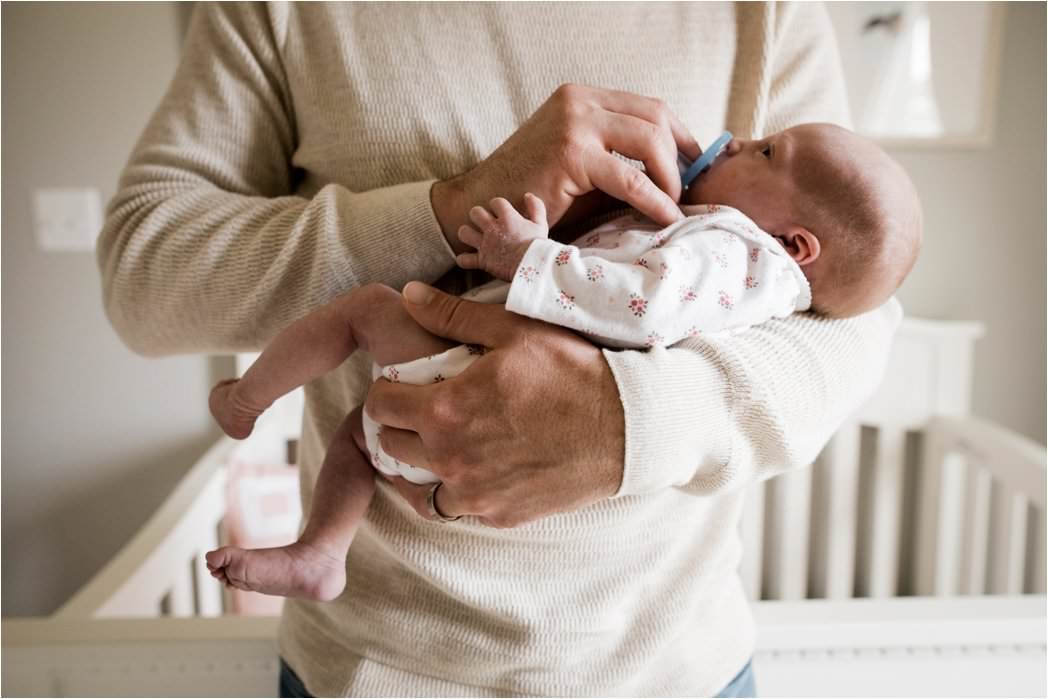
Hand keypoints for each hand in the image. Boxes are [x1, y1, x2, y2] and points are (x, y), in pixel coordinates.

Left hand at [364, 282, 624, 526]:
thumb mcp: (514, 330)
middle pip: (390, 445)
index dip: (386, 390)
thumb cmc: (572, 371)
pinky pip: (452, 509)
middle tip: (419, 410)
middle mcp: (451, 459)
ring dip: (416, 462)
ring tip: (434, 443)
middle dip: (397, 424)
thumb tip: (408, 295)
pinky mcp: (498, 515)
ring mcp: (474, 494)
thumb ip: (453, 316)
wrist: (626, 427)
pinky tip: (464, 470)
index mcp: (446, 410)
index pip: (380, 405)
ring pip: (414, 484)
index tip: (402, 384)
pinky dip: (448, 491)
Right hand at [431, 84, 700, 253]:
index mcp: (581, 96)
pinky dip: (655, 200)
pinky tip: (665, 216)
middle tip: (687, 191)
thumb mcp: (580, 161)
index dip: (680, 135)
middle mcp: (579, 101)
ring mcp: (575, 124)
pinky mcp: (572, 155)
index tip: (693, 165)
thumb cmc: (532, 191)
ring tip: (674, 205)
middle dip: (680, 157)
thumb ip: (618, 157)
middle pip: (656, 118)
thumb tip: (674, 175)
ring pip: (650, 142)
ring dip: (670, 178)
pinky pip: (631, 179)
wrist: (483, 205)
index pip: (649, 106)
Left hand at [456, 194, 548, 280]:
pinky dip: (464, 259)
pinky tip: (469, 258)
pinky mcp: (482, 261)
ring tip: (473, 236)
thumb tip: (528, 195)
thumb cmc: (538, 246)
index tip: (502, 213)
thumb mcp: (541, 224)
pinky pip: (464, 259)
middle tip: (484, 222)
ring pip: (464, 232)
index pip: (496, 202)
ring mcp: (485, 245)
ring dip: (467, 233)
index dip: (498, 206)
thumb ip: (536, 207)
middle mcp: (493, 229)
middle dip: (478, 215)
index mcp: (507, 218)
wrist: (534, 268)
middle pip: (475, 212)